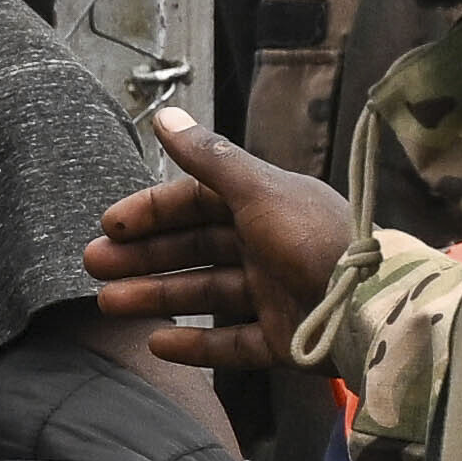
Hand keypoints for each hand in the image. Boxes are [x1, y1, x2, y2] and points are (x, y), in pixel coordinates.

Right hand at [85, 105, 357, 377]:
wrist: (367, 305)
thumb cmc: (311, 239)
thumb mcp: (257, 190)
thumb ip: (208, 157)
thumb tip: (164, 115)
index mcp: (266, 204)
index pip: (197, 202)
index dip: (152, 211)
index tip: (110, 225)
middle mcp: (269, 245)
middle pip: (195, 248)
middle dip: (143, 255)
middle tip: (94, 266)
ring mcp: (276, 294)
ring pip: (205, 293)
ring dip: (156, 296)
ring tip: (109, 304)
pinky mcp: (283, 340)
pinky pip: (231, 342)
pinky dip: (195, 345)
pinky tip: (157, 343)